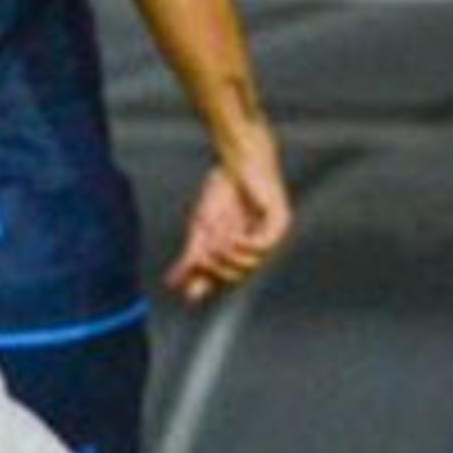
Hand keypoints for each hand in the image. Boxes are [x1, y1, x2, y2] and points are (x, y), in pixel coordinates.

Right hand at [164, 154, 291, 302]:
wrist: (237, 161)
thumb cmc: (222, 192)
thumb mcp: (200, 228)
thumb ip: (191, 256)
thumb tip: (172, 282)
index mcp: (238, 251)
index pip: (222, 277)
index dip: (207, 283)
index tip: (190, 292)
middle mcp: (255, 248)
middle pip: (236, 275)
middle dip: (216, 270)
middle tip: (200, 259)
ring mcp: (270, 236)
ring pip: (252, 264)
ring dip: (229, 258)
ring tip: (214, 246)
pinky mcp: (280, 221)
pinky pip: (264, 245)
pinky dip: (246, 246)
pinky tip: (232, 240)